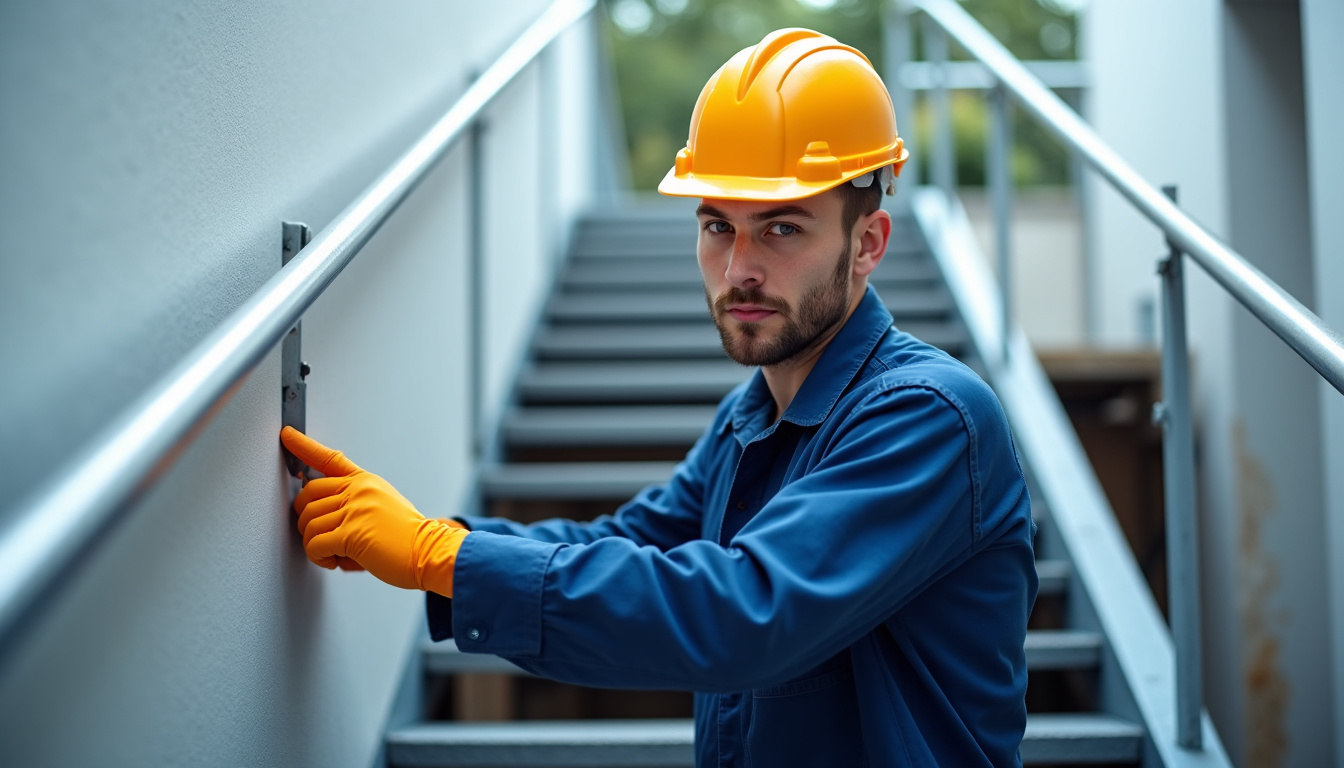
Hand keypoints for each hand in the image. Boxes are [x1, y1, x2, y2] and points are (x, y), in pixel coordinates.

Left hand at [280, 426, 467, 595]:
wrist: (432, 551)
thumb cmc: (410, 537)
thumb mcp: (385, 505)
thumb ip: (357, 502)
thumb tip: (326, 516)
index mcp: (366, 482)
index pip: (329, 458)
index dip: (304, 446)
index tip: (287, 435)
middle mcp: (358, 491)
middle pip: (308, 494)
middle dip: (303, 517)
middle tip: (316, 534)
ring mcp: (355, 510)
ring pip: (309, 524)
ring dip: (315, 545)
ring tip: (334, 555)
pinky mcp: (351, 534)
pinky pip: (315, 545)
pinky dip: (319, 558)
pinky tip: (334, 562)